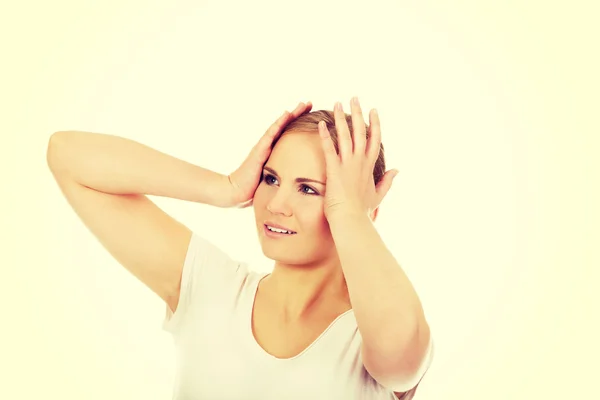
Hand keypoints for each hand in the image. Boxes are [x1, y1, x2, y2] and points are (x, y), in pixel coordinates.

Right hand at [228, 101, 312, 207]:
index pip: (286, 133)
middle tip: (309, 103)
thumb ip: (280, 174)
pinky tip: (286, 115)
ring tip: (301, 105)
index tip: (311, 113)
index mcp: (272, 151)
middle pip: (284, 126)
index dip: (298, 123)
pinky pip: (270, 135)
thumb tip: (295, 179)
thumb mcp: (271, 179)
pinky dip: (278, 124)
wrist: (236, 191)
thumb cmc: (253, 187)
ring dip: (290, 115)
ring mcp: (262, 146)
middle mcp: (267, 145)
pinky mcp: (259, 151)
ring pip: (278, 126)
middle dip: (297, 114)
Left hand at [318, 97, 397, 219]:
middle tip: (354, 97)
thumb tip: (397, 170)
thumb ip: (387, 181)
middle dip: (358, 113)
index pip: (375, 139)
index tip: (373, 110)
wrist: (351, 219)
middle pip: (361, 131)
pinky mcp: (334, 169)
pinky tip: (321, 123)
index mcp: (370, 166)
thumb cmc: (362, 210)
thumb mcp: (378, 194)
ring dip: (341, 118)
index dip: (374, 123)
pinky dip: (325, 135)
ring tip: (337, 103)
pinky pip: (329, 148)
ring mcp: (348, 164)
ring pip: (345, 135)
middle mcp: (360, 161)